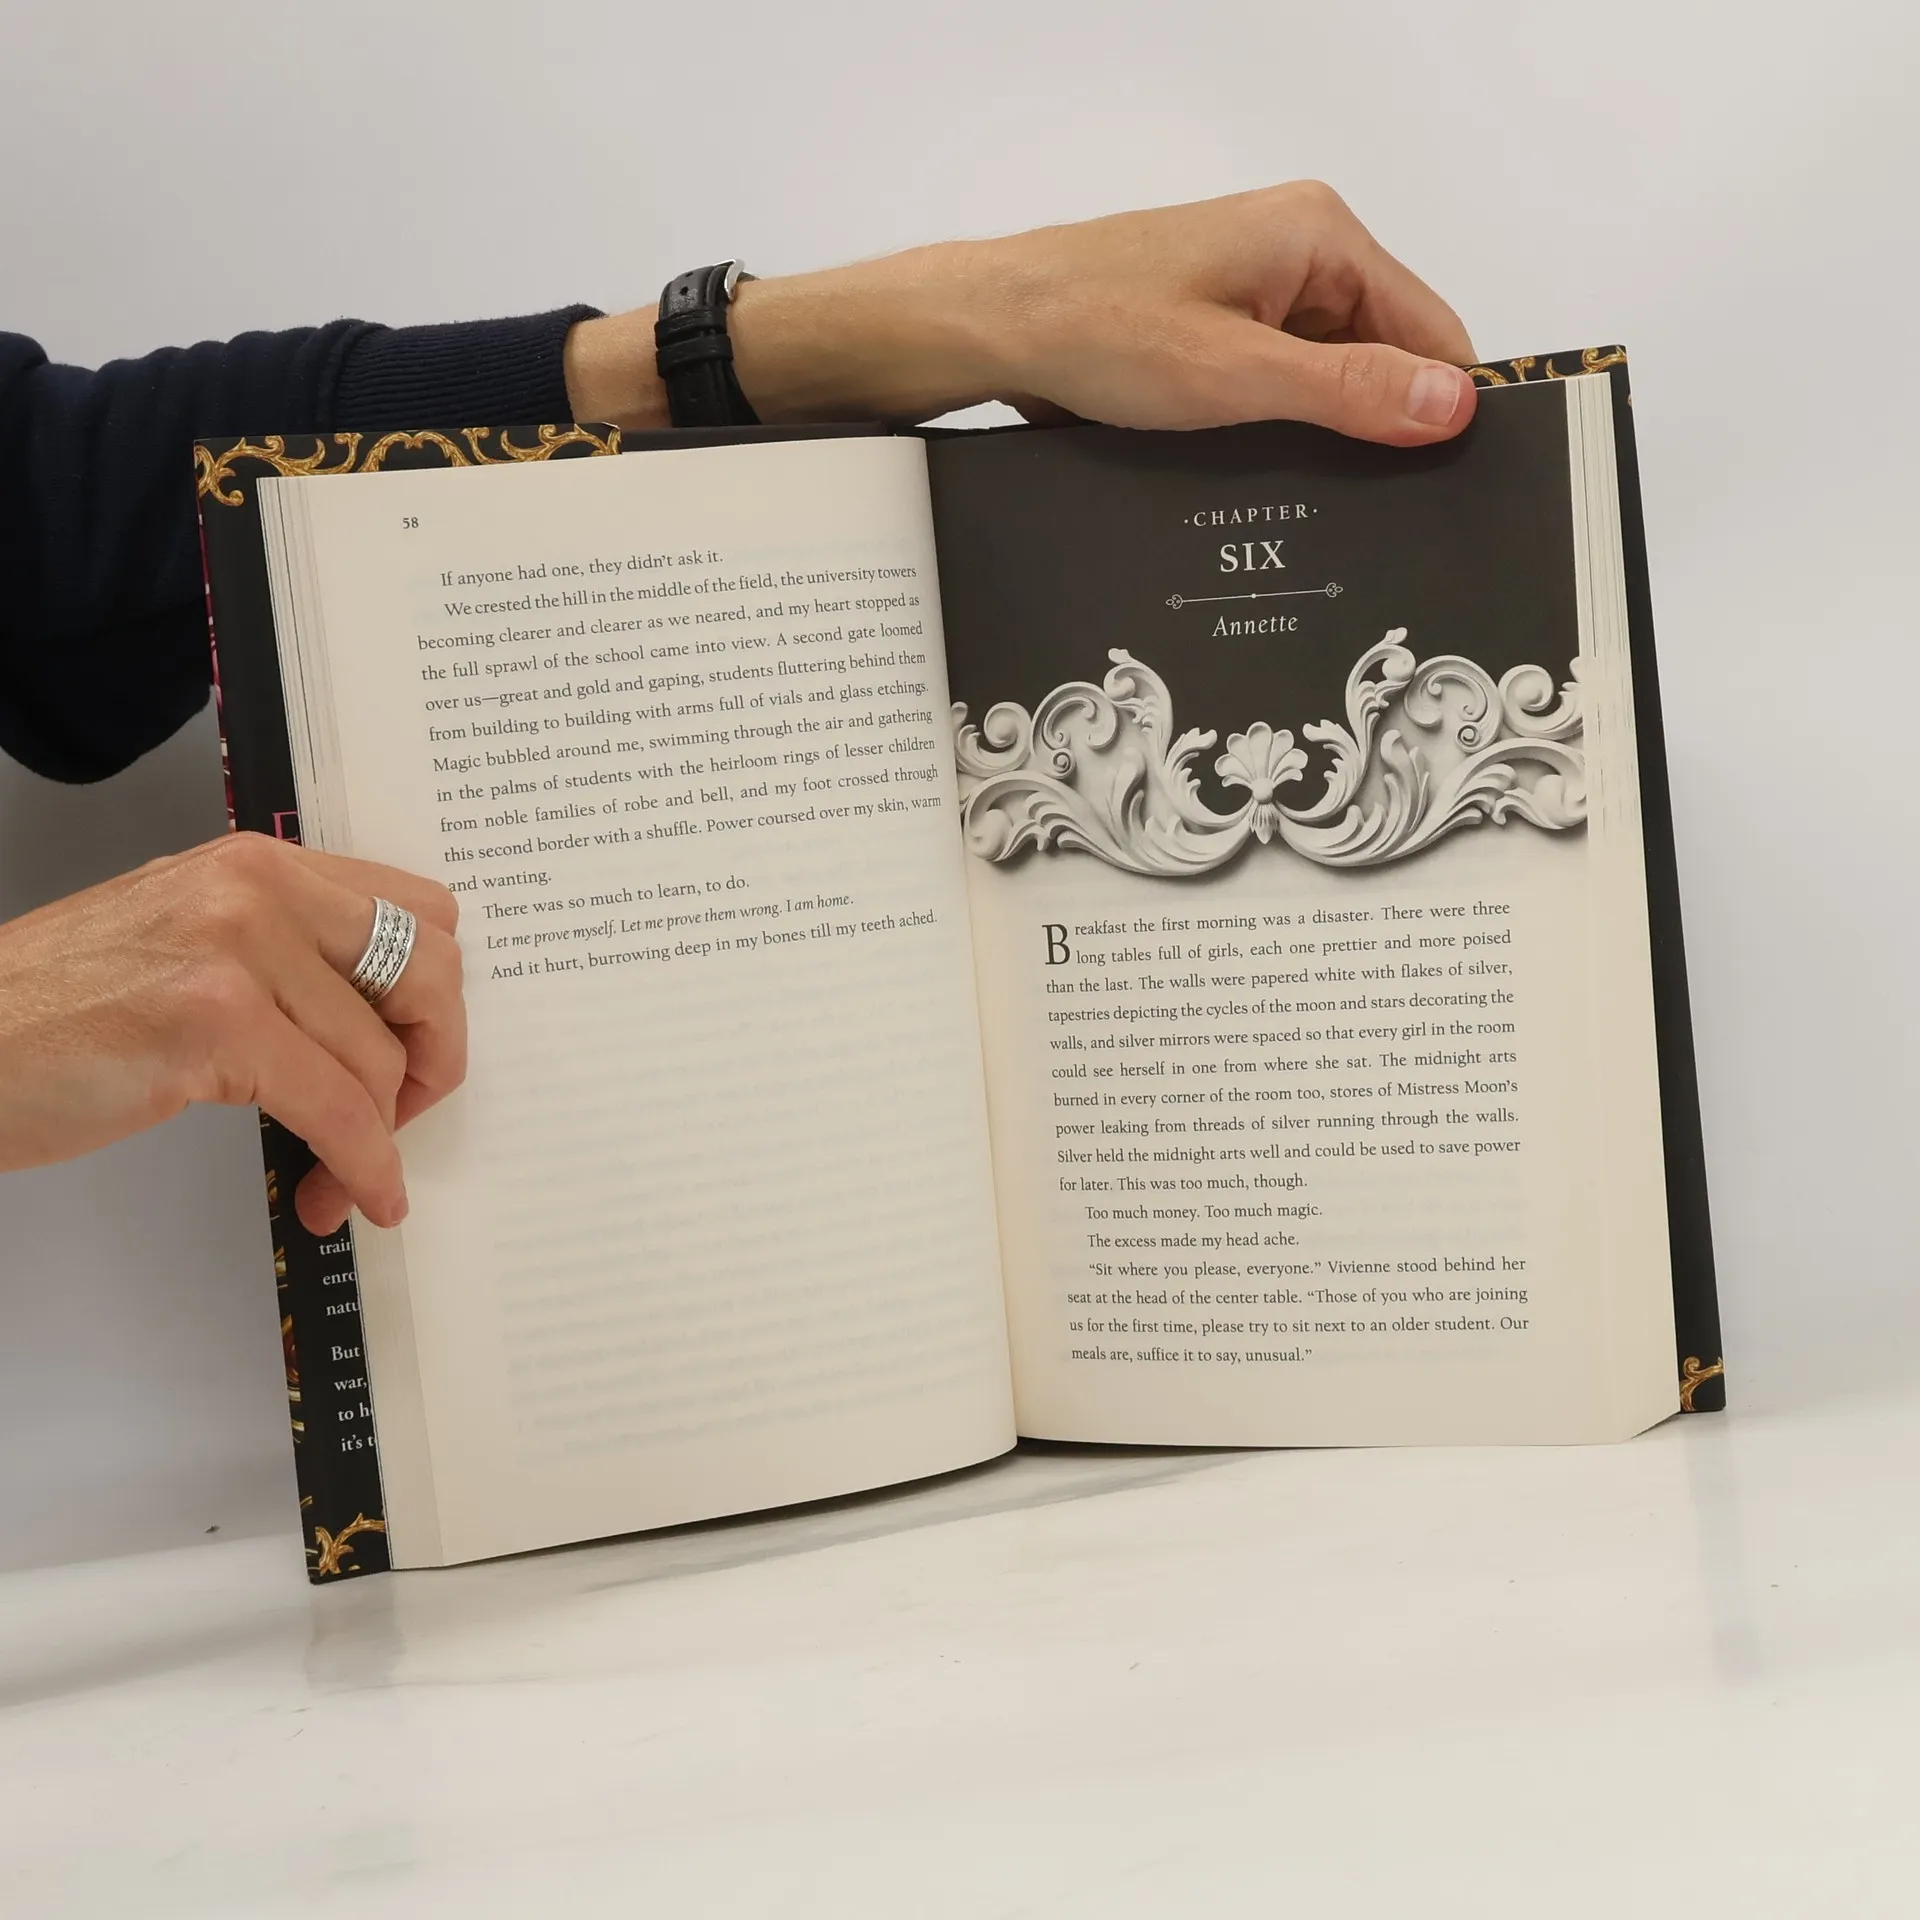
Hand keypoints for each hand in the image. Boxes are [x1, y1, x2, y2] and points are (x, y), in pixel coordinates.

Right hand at [0, 832, 465, 1236]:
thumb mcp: (184, 945)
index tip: (410, 1057)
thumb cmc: (52, 1013)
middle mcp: (257, 888)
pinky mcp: (212, 1022)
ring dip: (379, 1138)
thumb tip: (381, 1025)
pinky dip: (362, 1166)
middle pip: (432, 969)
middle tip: (400, 1117)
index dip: (433, 996)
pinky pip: (340, 1110)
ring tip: (338, 1180)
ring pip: (382, 1056)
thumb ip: (280, 957)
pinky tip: (350, 1198)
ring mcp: (236, 948)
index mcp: (258, 865)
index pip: (417, 909)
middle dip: (434, 1058)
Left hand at [566, 181, 1476, 445]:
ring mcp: (1250, 291)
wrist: (985, 330)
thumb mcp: (1233, 376)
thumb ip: (1348, 393)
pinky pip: (1274, 386)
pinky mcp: (1211, 330)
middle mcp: (1293, 251)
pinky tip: (1256, 476)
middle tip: (1372, 510)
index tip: (1444, 484)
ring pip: (1325, 378)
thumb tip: (1451, 408)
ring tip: (1304, 496)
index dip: (1440, 408)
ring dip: (1318, 434)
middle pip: (1382, 355)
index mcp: (1317, 235)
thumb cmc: (1091, 328)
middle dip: (1377, 427)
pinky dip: (1273, 429)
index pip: (1431, 329)